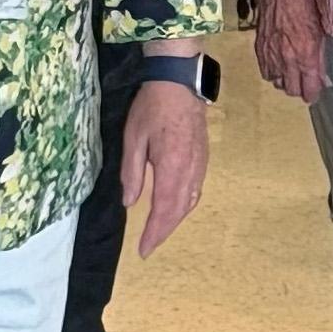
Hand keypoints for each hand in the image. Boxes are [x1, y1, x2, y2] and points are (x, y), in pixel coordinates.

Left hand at [121, 75, 210, 255]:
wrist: (180, 81)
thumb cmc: (152, 107)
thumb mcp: (133, 138)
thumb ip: (132, 173)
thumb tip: (129, 202)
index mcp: (170, 166)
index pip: (163, 209)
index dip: (154, 232)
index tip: (143, 250)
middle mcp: (189, 170)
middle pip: (179, 210)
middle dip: (164, 231)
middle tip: (149, 247)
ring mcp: (200, 163)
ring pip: (190, 201)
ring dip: (176, 220)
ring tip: (161, 231)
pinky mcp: (203, 156)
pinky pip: (197, 189)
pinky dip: (186, 205)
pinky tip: (178, 207)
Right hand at [253, 0, 328, 101]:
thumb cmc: (303, 5)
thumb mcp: (319, 31)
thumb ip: (320, 57)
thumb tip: (322, 77)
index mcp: (305, 56)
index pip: (309, 89)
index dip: (313, 95)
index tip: (315, 94)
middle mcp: (287, 60)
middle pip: (292, 90)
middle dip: (300, 90)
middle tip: (305, 83)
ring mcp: (271, 56)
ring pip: (277, 83)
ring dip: (285, 82)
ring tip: (291, 74)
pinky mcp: (260, 49)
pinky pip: (265, 72)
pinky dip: (273, 73)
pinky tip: (279, 66)